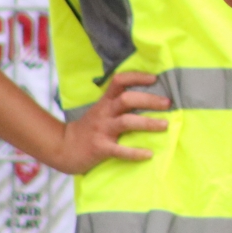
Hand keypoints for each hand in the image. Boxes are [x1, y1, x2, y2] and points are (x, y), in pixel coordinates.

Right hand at [48, 71, 170, 175]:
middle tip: (167, 103)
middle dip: (149, 100)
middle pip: (126, 99)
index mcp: (105, 102)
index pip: (119, 81)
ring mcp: (102, 130)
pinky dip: (135, 152)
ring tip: (165, 125)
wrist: (64, 148)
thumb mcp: (100, 111)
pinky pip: (120, 150)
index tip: (155, 79)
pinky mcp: (100, 148)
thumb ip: (117, 104)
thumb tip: (148, 99)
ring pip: (126, 122)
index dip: (137, 77)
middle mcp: (104, 113)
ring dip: (147, 123)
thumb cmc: (89, 129)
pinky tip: (149, 154)